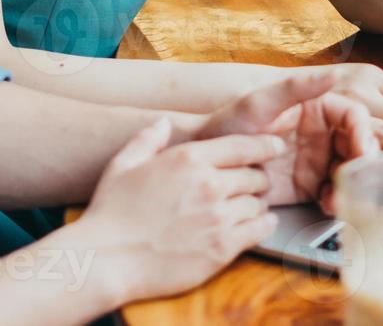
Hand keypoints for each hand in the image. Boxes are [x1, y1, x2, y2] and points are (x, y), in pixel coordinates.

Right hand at [75, 117, 284, 303]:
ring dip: (257, 204)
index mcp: (189, 159)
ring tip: (249, 207)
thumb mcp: (122, 164)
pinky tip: (257, 225)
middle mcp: (209, 184)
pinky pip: (259, 231)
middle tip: (252, 185)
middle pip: (255, 176)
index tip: (274, 147)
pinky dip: (263, 226)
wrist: (108, 259)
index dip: (265, 146)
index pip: (244, 146)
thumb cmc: (111, 212)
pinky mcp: (222, 248)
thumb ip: (147, 139)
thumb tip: (164, 123)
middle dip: (257, 179)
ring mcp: (218, 217)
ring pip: (259, 204)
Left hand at [195, 72, 378, 211]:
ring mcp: (318, 161)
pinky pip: (336, 194)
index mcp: (316, 108)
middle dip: (364, 164)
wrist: (209, 161)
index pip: (354, 116)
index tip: (361, 150)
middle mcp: (322, 134)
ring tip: (340, 196)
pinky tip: (329, 205)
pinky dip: (339, 201)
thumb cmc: (229, 123)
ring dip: (353, 186)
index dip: (363, 132)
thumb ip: (295, 88)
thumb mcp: (260, 103)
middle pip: (360, 146)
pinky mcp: (311, 186)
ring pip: (352, 173)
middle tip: (356, 180)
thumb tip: (332, 73)